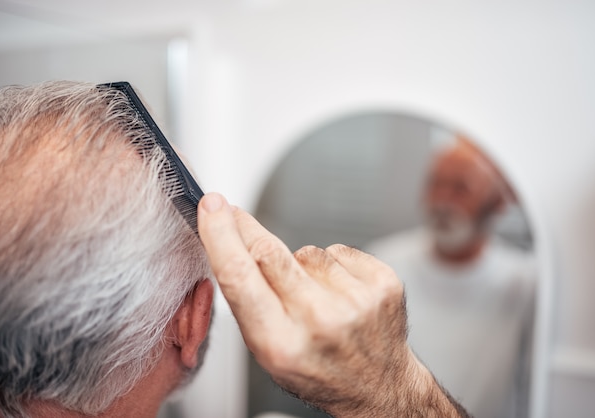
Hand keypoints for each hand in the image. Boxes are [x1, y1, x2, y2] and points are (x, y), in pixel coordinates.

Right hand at [197, 193, 468, 417]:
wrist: (377, 385)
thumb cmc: (317, 368)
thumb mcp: (268, 349)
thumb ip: (248, 300)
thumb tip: (228, 237)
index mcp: (281, 343)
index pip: (240, 276)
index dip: (221, 235)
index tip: (212, 207)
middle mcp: (319, 322)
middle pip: (269, 252)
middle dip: (247, 228)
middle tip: (234, 214)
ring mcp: (356, 301)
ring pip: (307, 250)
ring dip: (302, 263)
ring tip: (317, 296)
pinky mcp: (382, 284)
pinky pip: (338, 250)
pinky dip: (334, 264)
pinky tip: (342, 292)